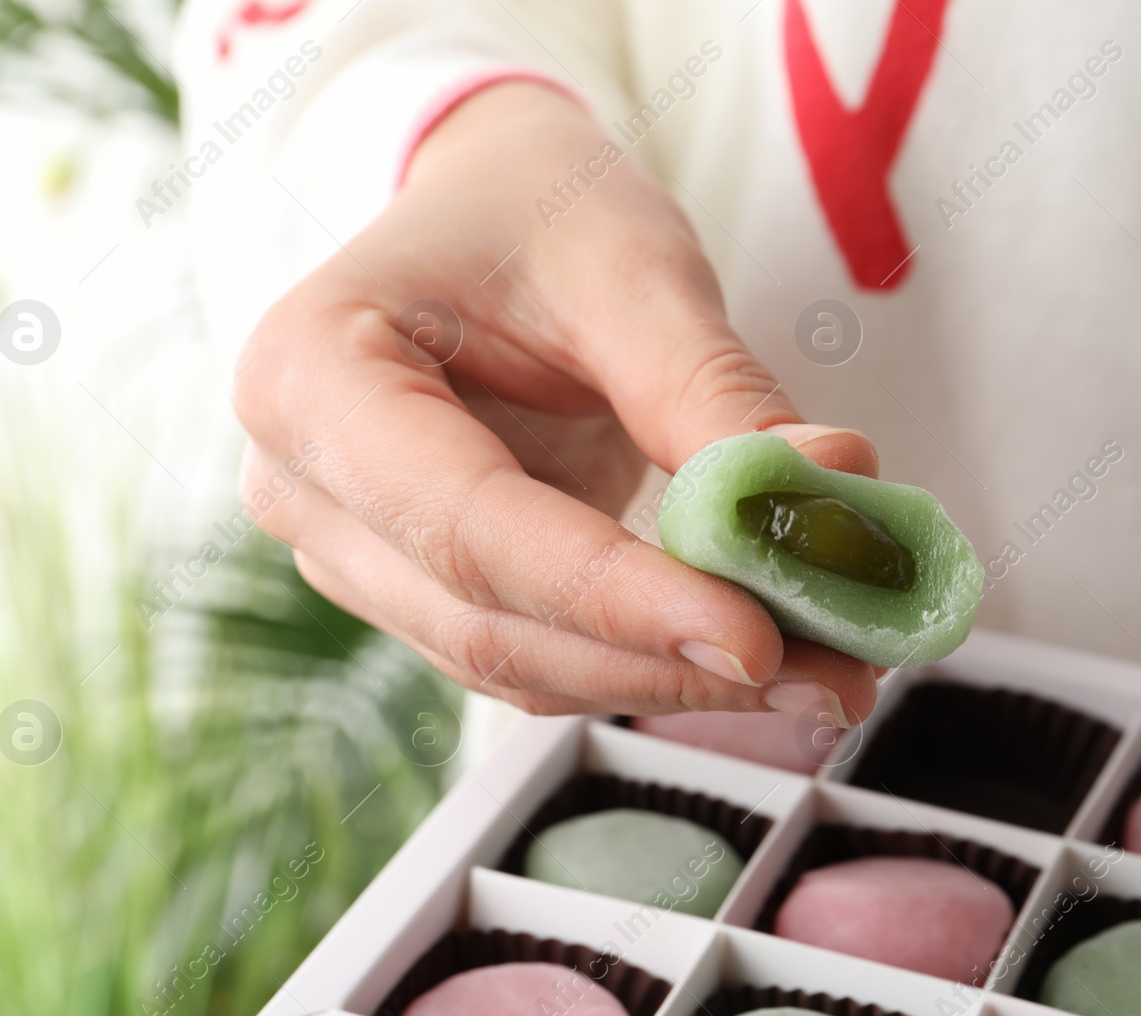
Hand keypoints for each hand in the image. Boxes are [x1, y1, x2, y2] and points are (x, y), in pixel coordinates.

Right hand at [232, 82, 878, 722]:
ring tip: (827, 670)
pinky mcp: (420, 590)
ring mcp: (353, 553)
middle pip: (491, 621)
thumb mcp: (630, 270)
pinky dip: (648, 666)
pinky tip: (759, 659)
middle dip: (669, 659)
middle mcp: (304, 486)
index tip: (759, 634)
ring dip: (673, 680)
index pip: (467, 525)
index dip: (614, 596)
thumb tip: (836, 494)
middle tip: (837, 667)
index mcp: (311, 374)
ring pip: (517, 663)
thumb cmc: (535, 211)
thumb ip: (713, 395)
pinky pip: (536, 657)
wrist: (486, 217)